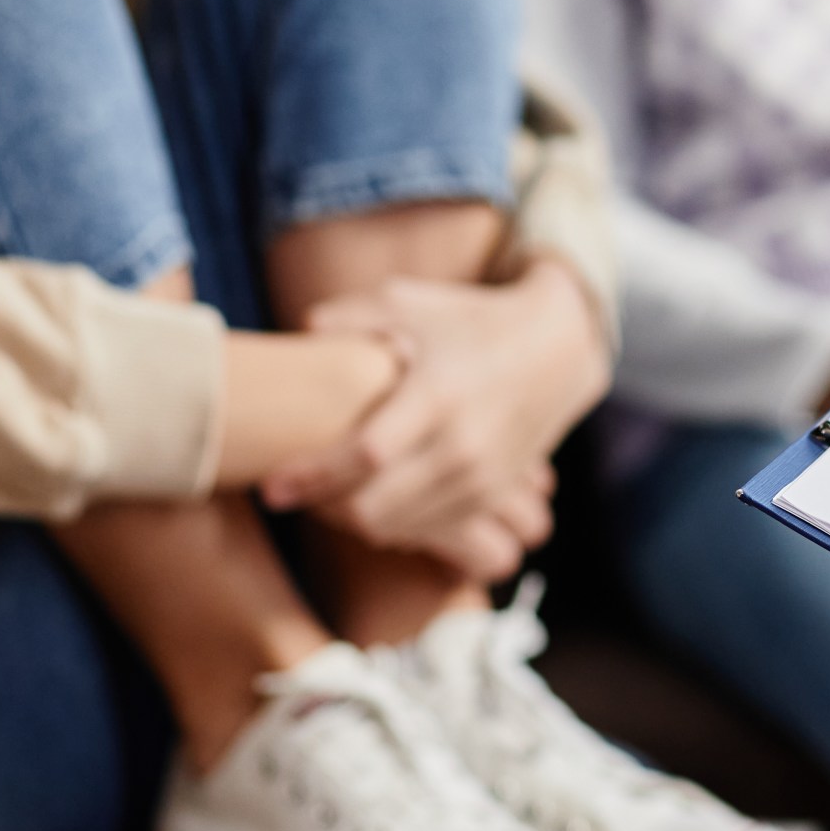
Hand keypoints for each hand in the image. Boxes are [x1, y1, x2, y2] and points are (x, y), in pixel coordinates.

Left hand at [261, 258, 608, 569]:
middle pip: (377, 507)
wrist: (557, 348)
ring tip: (324, 496)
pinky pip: (430, 529)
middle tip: (290, 493)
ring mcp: (483, 476)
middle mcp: (463, 445)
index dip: (313, 476)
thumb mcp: (409, 301)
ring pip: (400, 527)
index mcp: (437, 395)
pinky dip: (392, 524)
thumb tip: (299, 334)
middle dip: (324, 508)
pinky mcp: (494, 494)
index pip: (365, 454)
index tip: (272, 486)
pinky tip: (368, 500)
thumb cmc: (469, 320)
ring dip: (354, 519)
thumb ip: (349, 316)